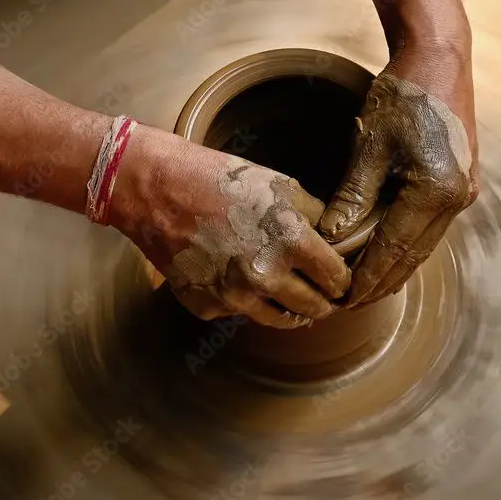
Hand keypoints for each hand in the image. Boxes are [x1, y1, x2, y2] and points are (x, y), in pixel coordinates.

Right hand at [111, 125, 351, 328]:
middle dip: (323, 302)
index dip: (342, 280)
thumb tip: (335, 241)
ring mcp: (234, 296)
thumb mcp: (280, 185)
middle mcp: (266, 276)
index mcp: (291, 242)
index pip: (336, 279)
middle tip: (325, 296)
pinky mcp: (207, 307)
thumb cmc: (219, 180)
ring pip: (278, 319)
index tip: (341, 281)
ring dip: (288, 309)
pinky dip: (242, 302)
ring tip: (290, 297)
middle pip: (313, 308)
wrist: (157, 190)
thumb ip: (314, 217)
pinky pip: (236, 313)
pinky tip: (237, 279)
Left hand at [319, 43, 478, 307]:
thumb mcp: (369, 145)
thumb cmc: (403, 95)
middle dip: (381, 282)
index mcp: (436, 192)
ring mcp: (464, 192)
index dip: (368, 278)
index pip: (394, 250)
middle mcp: (458, 198)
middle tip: (348, 305)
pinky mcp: (462, 183)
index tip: (343, 299)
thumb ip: (352, 196)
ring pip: (423, 244)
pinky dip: (406, 244)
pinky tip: (385, 255)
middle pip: (413, 256)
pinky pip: (430, 226)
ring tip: (363, 288)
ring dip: (394, 267)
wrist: (440, 57)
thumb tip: (331, 238)